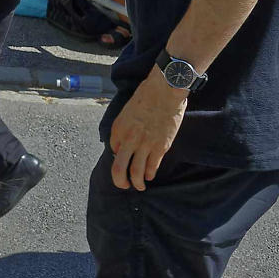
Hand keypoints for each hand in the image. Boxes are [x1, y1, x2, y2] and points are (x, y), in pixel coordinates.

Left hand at [108, 70, 186, 189]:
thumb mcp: (127, 111)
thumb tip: (123, 141)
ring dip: (137, 182)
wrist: (164, 91)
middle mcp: (128, 140)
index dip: (118, 155)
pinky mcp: (160, 147)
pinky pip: (152, 167)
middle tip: (123, 185)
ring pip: (136, 172)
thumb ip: (124, 127)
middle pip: (119, 168)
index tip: (123, 156)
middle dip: (120, 181)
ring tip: (139, 186)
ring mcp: (145, 145)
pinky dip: (150, 175)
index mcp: (118, 129)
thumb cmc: (146, 96)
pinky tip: (150, 176)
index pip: (113, 150)